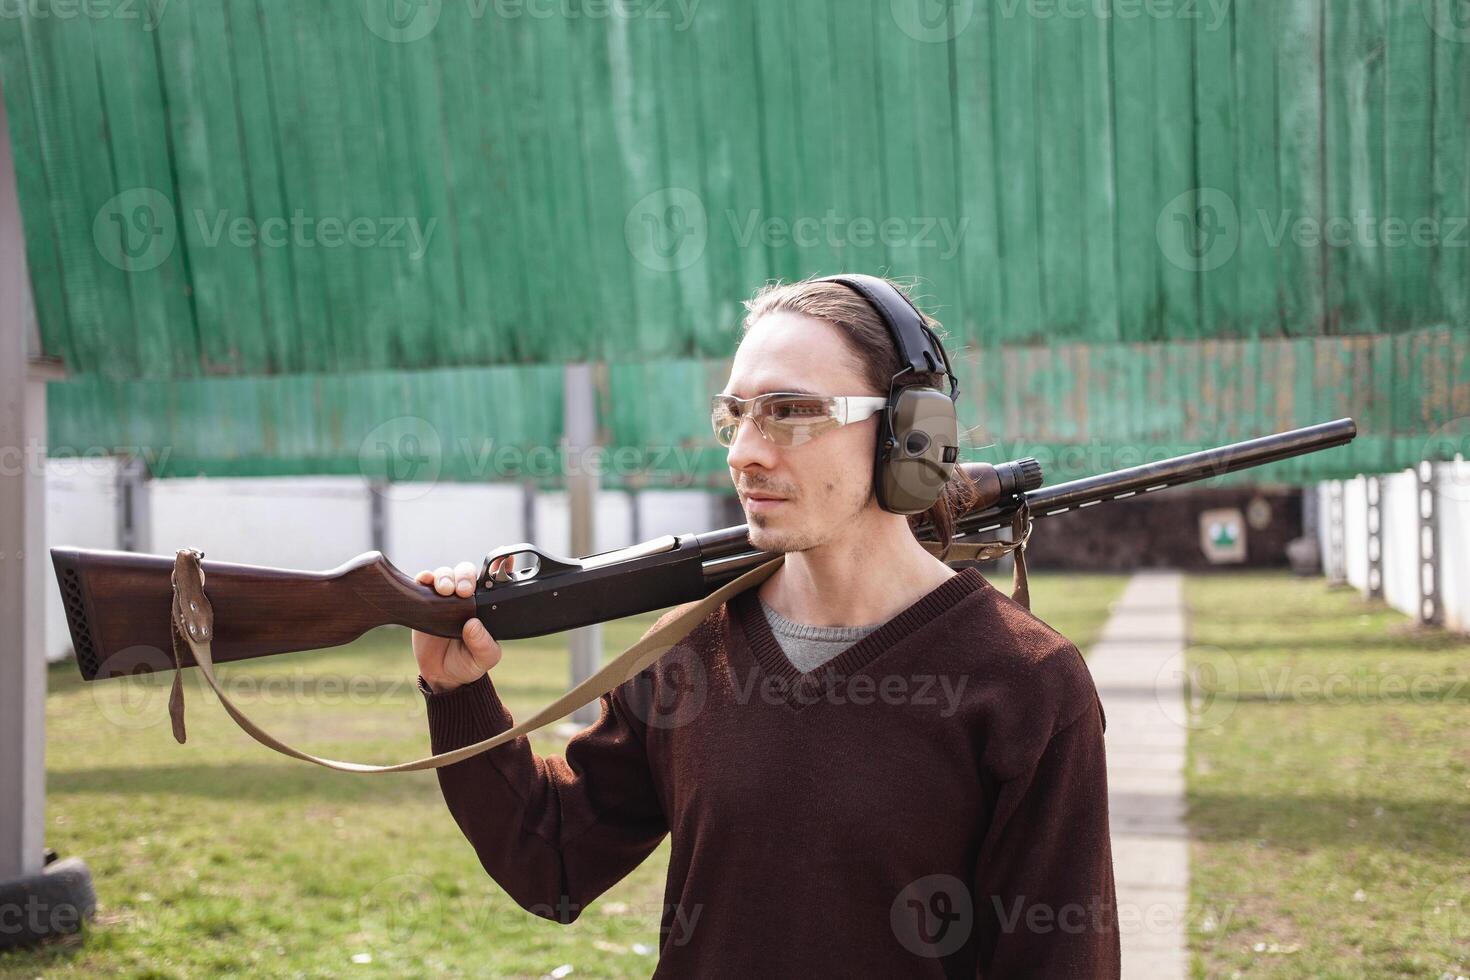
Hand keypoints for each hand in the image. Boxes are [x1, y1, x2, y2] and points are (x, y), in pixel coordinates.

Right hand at [411, 558, 505, 693]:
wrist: (441, 675)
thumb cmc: (467, 663)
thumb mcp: (484, 659)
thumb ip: (484, 645)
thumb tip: (473, 625)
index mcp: (485, 606)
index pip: (494, 581)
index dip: (499, 567)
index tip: (505, 560)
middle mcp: (466, 597)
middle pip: (466, 573)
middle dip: (465, 576)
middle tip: (464, 591)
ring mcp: (445, 598)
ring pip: (445, 574)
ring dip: (445, 577)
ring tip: (446, 591)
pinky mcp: (424, 601)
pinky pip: (423, 583)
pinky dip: (424, 578)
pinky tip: (424, 581)